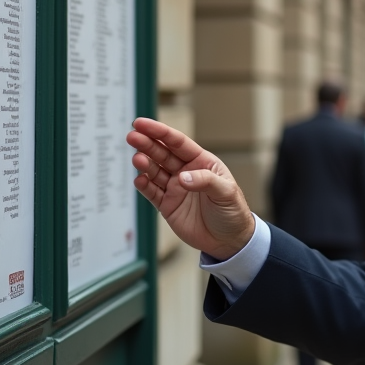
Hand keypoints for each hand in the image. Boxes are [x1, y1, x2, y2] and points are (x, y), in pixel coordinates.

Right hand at [127, 117, 254, 259]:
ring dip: (145, 164)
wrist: (229, 240)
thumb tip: (182, 177)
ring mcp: (175, 188)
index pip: (178, 143)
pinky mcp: (167, 205)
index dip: (160, 132)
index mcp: (202, 162)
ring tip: (137, 159)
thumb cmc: (232, 212)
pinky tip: (139, 180)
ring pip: (155, 171)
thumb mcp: (226, 192)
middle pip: (162, 153)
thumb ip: (205, 181)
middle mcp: (186, 172)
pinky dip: (144, 186)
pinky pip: (152, 192)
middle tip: (132, 136)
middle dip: (147, 144)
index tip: (141, 124)